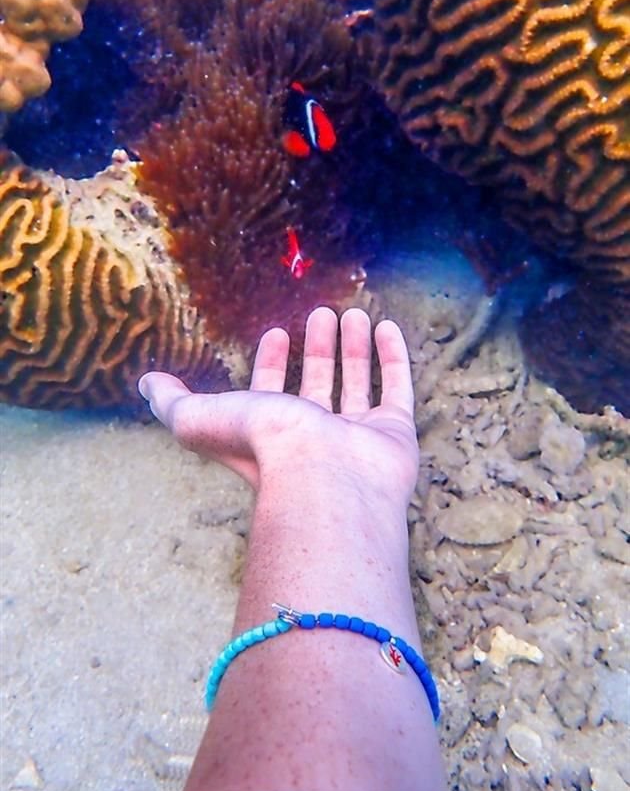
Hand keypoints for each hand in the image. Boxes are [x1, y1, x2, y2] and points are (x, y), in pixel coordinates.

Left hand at [138, 306, 419, 512]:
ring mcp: (357, 437)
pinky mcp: (395, 435)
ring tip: (351, 312)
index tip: (273, 331)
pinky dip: (393, 357)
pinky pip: (397, 389)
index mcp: (271, 434)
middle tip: (321, 312)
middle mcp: (315, 437)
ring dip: (352, 348)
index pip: (269, 393)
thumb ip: (172, 403)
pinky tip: (387, 326)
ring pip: (356, 383)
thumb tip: (145, 384)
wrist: (327, 478)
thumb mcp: (199, 419)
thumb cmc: (263, 448)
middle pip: (315, 385)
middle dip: (316, 348)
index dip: (268, 362)